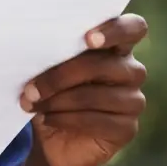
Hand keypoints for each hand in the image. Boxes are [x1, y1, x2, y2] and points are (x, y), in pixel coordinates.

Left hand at [19, 15, 147, 165]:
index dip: (116, 30)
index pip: (134, 27)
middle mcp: (131, 70)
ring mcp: (133, 100)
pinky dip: (66, 118)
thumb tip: (36, 42)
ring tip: (33, 103)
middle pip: (103, 64)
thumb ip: (56, 49)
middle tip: (32, 86)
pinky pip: (97, 121)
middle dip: (62, 75)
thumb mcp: (51, 66)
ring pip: (96, 95)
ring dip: (58, 100)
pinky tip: (47, 118)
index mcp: (117, 44)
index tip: (88, 38)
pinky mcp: (127, 129)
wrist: (53, 138)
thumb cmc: (52, 89)